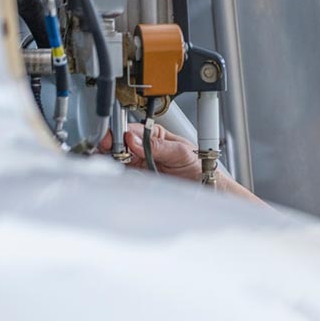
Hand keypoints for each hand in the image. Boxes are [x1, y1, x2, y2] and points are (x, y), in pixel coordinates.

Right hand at [99, 123, 265, 204]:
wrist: (208, 189)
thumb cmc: (199, 167)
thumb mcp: (181, 152)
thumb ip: (158, 146)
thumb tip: (134, 138)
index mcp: (153, 136)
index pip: (130, 130)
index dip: (119, 133)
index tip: (113, 139)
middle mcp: (143, 149)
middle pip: (118, 145)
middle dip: (111, 147)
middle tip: (111, 152)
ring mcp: (139, 166)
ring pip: (116, 162)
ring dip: (111, 162)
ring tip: (113, 164)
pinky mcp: (139, 183)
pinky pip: (123, 179)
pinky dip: (117, 178)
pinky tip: (118, 176)